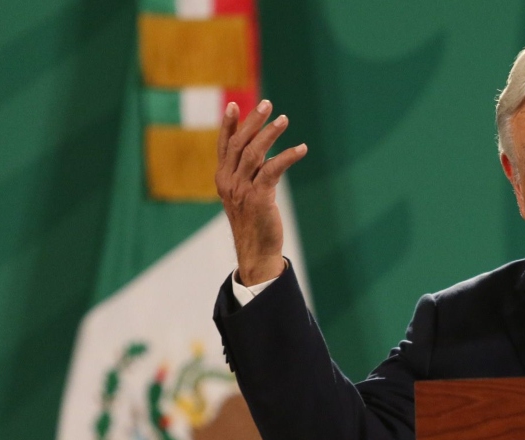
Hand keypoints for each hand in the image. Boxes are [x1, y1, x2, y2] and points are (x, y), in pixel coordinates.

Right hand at [216, 99, 307, 284]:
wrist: (255, 251)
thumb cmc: (253, 222)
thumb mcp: (243, 195)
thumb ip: (246, 174)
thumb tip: (259, 153)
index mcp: (222, 179)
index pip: (224, 146)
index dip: (228, 125)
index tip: (233, 105)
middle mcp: (228, 182)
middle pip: (239, 144)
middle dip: (252, 121)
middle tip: (267, 104)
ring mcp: (242, 190)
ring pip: (254, 153)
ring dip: (270, 134)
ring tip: (284, 119)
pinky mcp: (258, 198)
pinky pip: (272, 170)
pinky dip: (287, 156)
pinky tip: (301, 149)